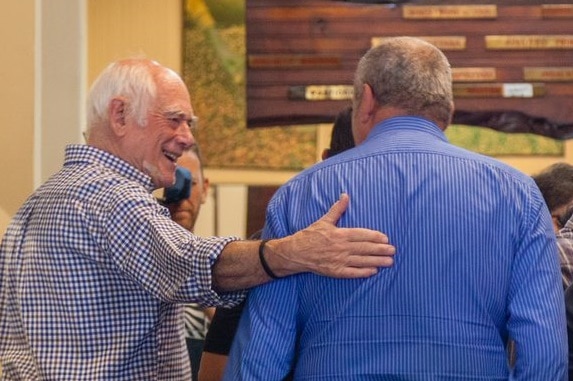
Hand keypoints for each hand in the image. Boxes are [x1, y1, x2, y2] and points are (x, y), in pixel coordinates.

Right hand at [269, 194, 394, 277]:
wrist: (295, 252)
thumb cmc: (310, 235)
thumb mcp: (324, 220)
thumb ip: (337, 209)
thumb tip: (345, 195)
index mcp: (339, 234)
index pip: (361, 235)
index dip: (375, 237)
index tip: (386, 238)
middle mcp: (340, 248)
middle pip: (365, 248)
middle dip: (381, 249)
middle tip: (393, 250)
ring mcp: (338, 260)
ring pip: (361, 261)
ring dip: (376, 261)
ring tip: (389, 262)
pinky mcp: (335, 271)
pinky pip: (352, 273)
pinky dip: (363, 272)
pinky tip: (373, 271)